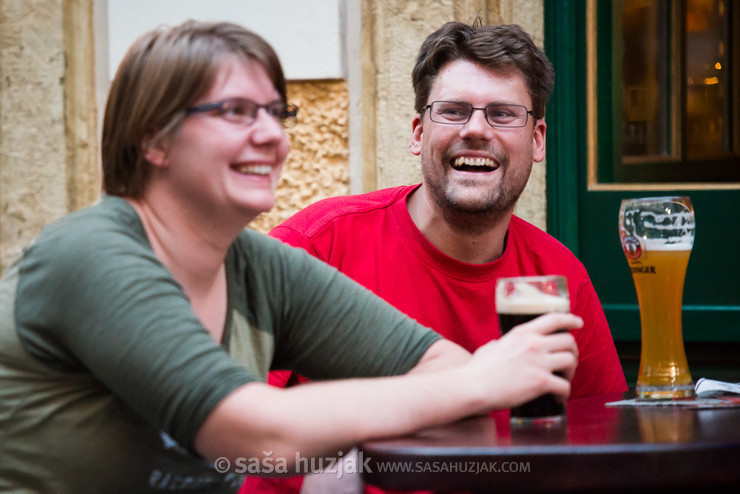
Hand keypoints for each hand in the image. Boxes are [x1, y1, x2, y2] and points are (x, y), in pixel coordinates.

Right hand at [466, 313, 580, 410]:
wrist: (473, 386)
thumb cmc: (477, 369)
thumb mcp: (489, 347)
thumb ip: (498, 344)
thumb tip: (497, 345)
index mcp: (522, 332)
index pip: (554, 318)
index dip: (571, 319)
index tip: (578, 323)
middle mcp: (533, 343)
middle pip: (569, 341)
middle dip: (573, 352)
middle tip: (568, 363)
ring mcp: (538, 362)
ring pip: (571, 361)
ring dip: (571, 372)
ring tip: (563, 380)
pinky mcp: (540, 382)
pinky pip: (564, 386)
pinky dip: (564, 394)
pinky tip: (557, 398)